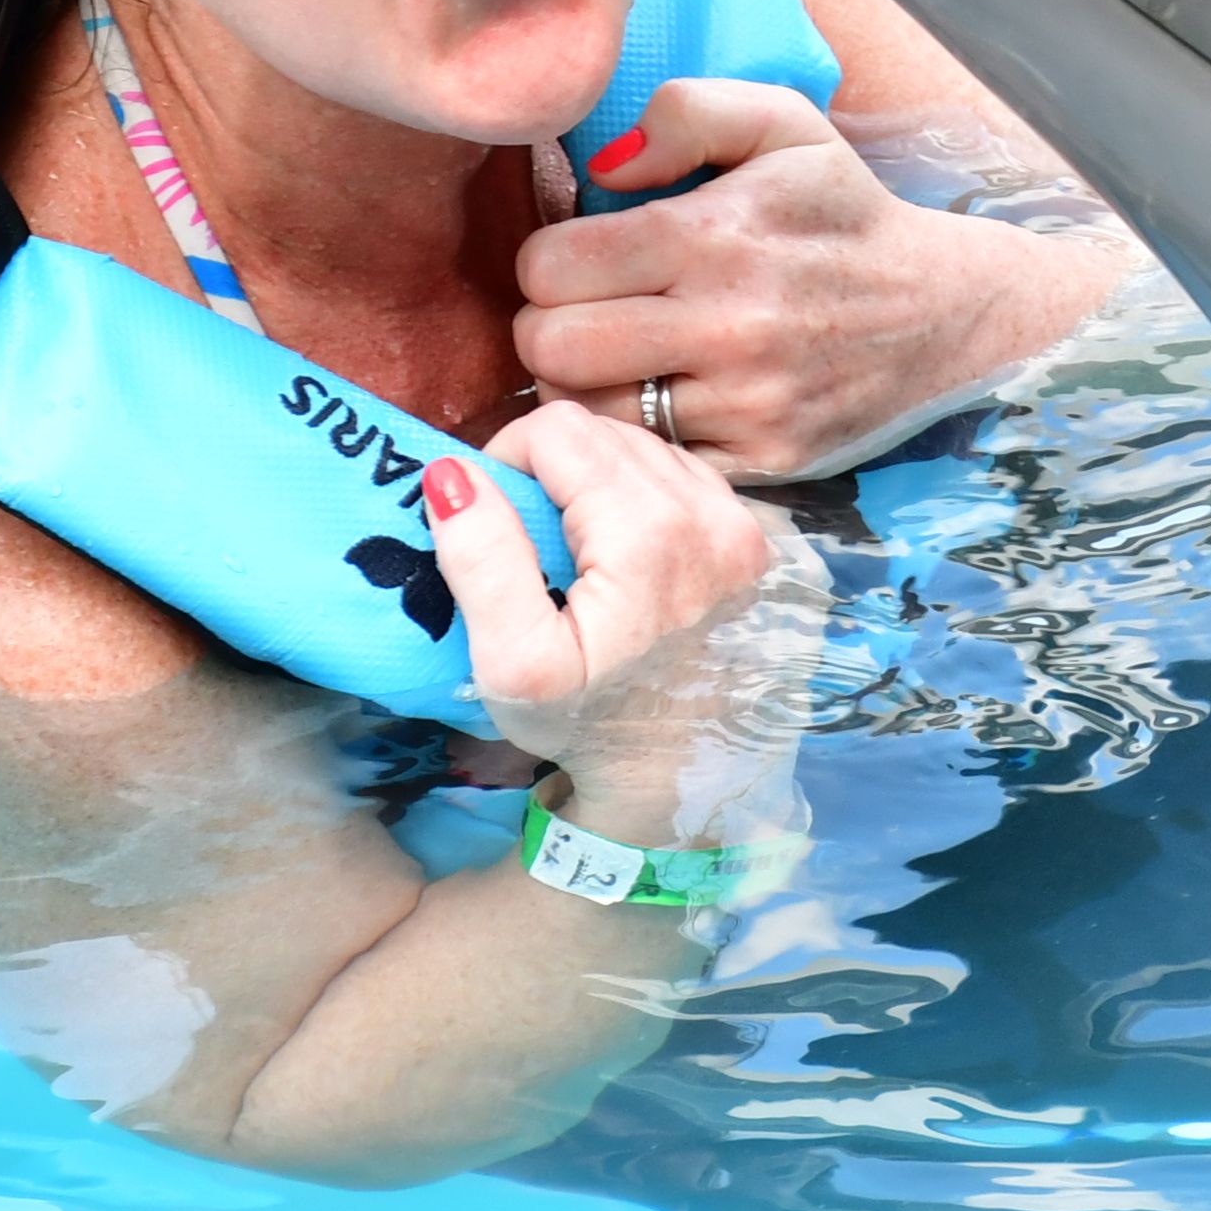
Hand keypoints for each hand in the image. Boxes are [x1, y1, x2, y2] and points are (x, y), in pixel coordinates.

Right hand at [414, 404, 798, 841]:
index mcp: (651, 531)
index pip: (558, 428)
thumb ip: (481, 559)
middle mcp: (713, 512)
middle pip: (605, 431)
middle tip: (529, 536)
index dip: (507, 458)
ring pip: (647, 448)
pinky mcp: (760, 543)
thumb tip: (451, 471)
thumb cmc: (591, 727)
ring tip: (574, 548)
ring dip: (598, 480)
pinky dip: (643, 496)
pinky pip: (686, 478)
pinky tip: (622, 554)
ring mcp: (747, 526)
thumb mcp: (514, 663)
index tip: (494, 516)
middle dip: (551, 467)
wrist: (685, 783)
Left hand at [509, 78, 1127, 478]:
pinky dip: (637, 438)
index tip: (581, 261)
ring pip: (588, 413)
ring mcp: (746, 403)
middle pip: (551, 346)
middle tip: (586, 314)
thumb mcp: (783, 124)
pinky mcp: (762, 461)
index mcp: (716, 236)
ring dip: (586, 386)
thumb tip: (603, 167)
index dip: (548, 261)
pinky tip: (663, 403)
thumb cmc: (843, 212)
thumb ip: (685, 111)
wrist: (945, 310)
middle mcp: (729, 326)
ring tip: (621, 359)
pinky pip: (648, 462)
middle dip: (550, 326)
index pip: (549, 266)